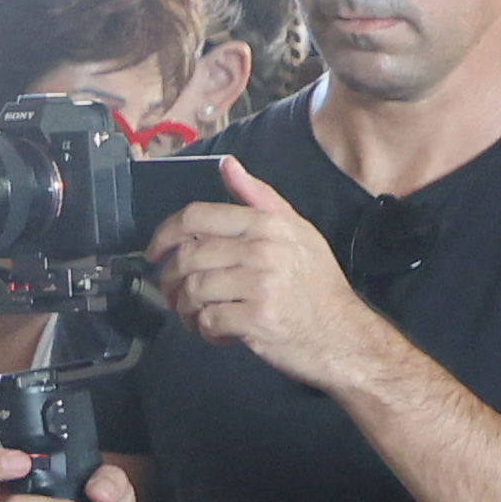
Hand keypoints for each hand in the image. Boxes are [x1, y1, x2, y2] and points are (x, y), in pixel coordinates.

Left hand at [145, 160, 381, 386]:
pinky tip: (216, 332)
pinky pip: (209, 320)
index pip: (197, 217)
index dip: (164, 234)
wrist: (345, 335)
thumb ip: (260, 197)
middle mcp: (263, 249)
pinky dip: (204, 330)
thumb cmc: (318, 286)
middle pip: (189, 256)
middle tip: (173, 294)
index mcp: (267, 224)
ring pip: (194, 289)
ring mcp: (261, 284)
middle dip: (171, 279)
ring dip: (185, 308)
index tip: (156, 252)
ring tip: (195, 315)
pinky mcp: (258, 319)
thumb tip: (228, 166)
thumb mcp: (297, 231)